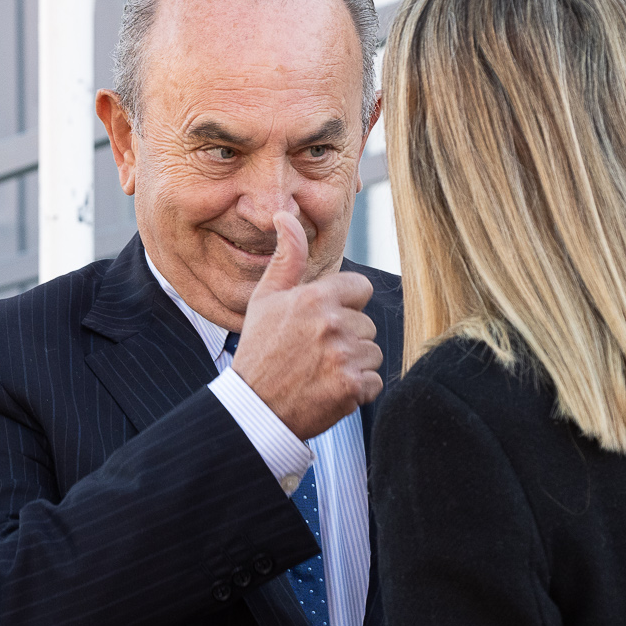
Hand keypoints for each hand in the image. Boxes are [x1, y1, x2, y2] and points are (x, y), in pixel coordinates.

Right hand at [231, 207, 383, 438]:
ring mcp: (344, 357)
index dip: (344, 306)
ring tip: (320, 373)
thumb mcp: (265, 300)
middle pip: (367, 324)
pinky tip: (328, 390)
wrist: (252, 409)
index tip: (321, 323)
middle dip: (347, 338)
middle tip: (314, 354)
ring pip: (372, 353)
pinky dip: (356, 390)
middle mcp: (333, 324)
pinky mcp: (352, 387)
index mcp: (316, 297)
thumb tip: (286, 216)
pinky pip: (374, 383)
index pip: (360, 289)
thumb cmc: (257, 352)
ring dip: (353, 365)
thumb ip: (287, 259)